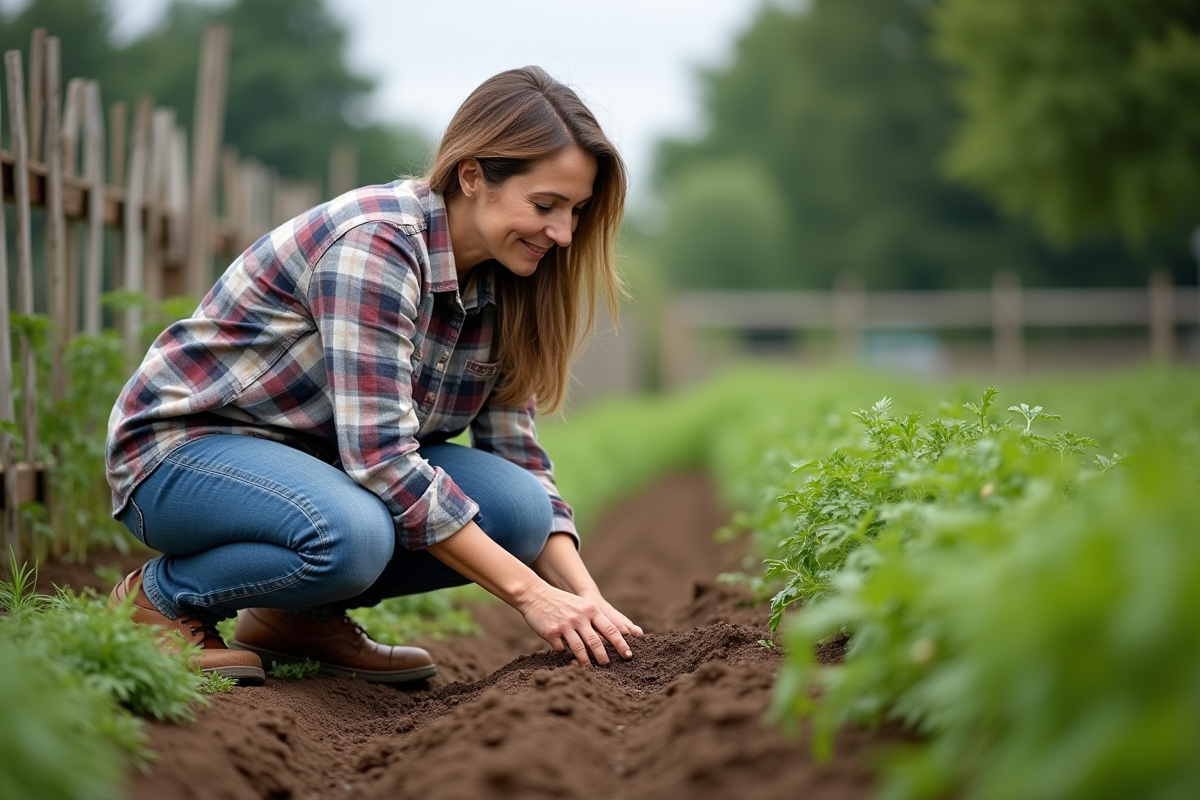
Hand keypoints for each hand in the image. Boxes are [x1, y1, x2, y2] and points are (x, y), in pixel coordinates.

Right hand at [517, 582, 633, 666]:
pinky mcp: (552, 633)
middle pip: (596, 642)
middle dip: (604, 657)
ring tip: (590, 667)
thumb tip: (609, 639)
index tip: (628, 655)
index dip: (620, 644)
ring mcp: (565, 625)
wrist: (534, 594)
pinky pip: (562, 649)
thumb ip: (594, 619)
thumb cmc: (561, 602)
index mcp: (590, 609)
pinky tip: (564, 653)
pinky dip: (564, 653)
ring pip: (580, 649)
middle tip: (608, 665)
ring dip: (586, 661)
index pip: (610, 629)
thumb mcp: (581, 605)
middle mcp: (579, 617)